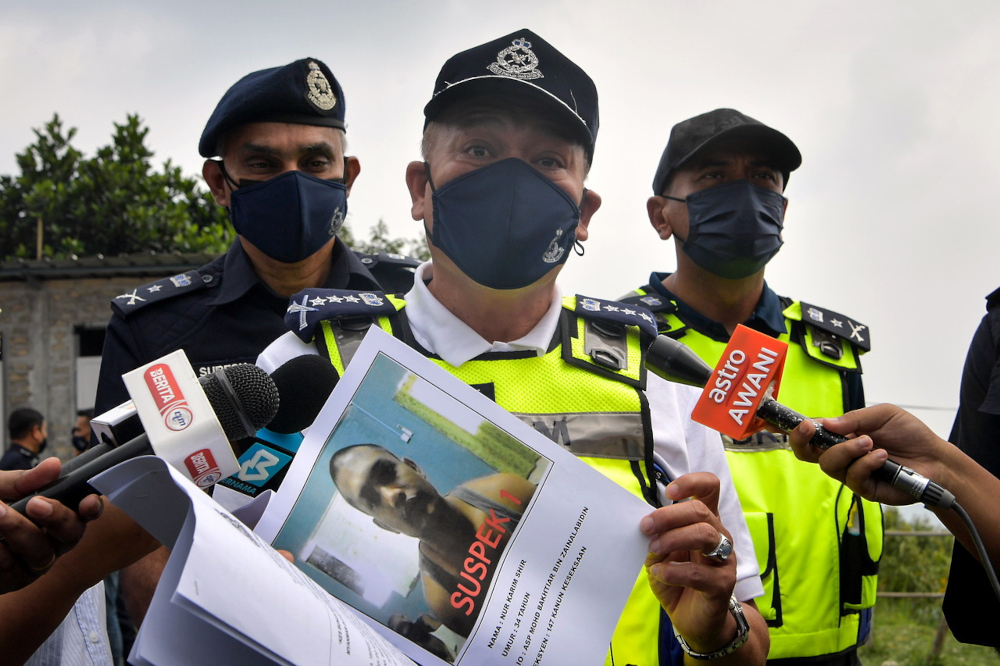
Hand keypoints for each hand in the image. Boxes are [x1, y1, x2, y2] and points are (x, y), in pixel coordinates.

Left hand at [0, 458, 103, 592]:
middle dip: (57, 517)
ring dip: (20, 531)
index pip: (84, 512)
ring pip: (42, 554)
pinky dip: (0, 552)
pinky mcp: (11, 580)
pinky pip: (12, 570)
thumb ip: (24, 480)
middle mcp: (50, 540)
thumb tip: (55, 465)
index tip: (87, 502)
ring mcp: (32, 563)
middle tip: (35, 502)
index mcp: (54, 514)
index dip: (92, 508)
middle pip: (71, 534)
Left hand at [640, 472, 736, 652]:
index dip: (692, 483)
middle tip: (645, 527)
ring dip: (673, 538)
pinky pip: (699, 572)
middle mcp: (719, 536)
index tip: (669, 492)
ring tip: (654, 549)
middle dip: (669, 516)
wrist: (695, 620)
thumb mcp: (661, 554)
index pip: (710, 489)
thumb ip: (657, 537)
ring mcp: (725, 560)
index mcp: (705, 522)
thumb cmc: (678, 580)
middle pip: (700, 511)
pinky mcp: (723, 584)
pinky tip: (661, 573)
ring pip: (705, 534)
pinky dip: (674, 571)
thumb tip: (645, 524)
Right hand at [788, 403, 949, 504]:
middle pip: (807, 454)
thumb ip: (855, 418)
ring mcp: (851, 472)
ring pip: (829, 465)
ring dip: (847, 450)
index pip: (811, 434)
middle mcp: (842, 454)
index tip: (790, 422)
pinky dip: (866, 463)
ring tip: (870, 442)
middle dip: (802, 441)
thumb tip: (826, 423)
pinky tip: (881, 456)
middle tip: (811, 428)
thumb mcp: (883, 414)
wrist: (935, 458)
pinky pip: (853, 477)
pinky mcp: (865, 488)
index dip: (795, 430)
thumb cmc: (910, 434)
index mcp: (841, 435)